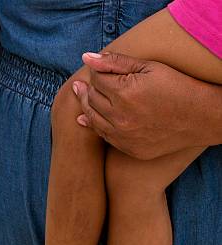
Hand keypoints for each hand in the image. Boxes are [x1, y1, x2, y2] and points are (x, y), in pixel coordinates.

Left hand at [73, 52, 214, 159]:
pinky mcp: (128, 148)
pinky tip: (87, 118)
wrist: (201, 117)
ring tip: (83, 96)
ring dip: (86, 107)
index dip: (95, 73)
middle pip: (91, 99)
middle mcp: (120, 116)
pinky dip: (94, 125)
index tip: (97, 71)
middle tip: (81, 85)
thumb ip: (115, 62)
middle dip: (87, 90)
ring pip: (92, 119)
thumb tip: (86, 57)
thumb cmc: (177, 86)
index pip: (96, 80)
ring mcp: (123, 135)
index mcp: (125, 93)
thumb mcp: (149, 67)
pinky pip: (103, 136)